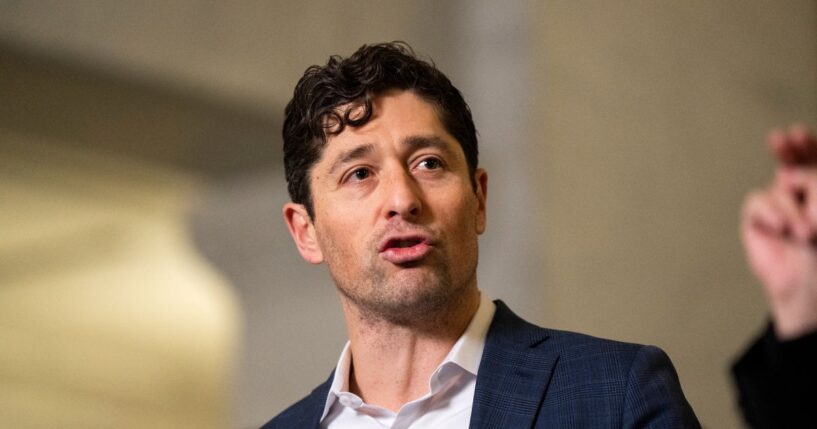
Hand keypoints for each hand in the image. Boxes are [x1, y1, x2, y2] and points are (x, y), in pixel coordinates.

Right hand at [741, 126, 816, 339]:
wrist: (807, 290)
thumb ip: (815, 184)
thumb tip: (790, 173)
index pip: (814, 161)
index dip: (807, 146)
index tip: (797, 134)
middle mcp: (804, 196)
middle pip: (793, 163)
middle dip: (789, 153)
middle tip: (783, 140)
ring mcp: (781, 206)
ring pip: (779, 186)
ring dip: (792, 208)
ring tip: (804, 233)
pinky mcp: (759, 219)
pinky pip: (758, 201)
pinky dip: (771, 213)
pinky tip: (782, 228)